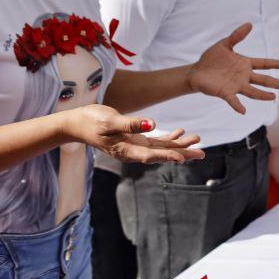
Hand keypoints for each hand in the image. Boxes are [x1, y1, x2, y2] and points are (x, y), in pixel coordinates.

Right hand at [63, 105, 204, 163]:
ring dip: (179, 145)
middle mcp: (132, 151)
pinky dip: (167, 138)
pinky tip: (180, 133)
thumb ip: (130, 123)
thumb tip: (151, 124)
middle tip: (201, 153)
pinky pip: (155, 141)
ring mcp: (134, 146)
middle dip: (181, 153)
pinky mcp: (135, 139)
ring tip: (197, 140)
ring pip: (161, 148)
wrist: (77, 123)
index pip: (150, 155)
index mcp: (125, 150)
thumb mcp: (109, 121)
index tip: (182, 158)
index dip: (166, 156)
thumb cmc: (90, 121)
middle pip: (161, 154)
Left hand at [187, 23, 278, 113]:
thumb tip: (250, 24)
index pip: (264, 63)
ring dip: (262, 95)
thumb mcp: (224, 44)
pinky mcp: (225, 93)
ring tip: (273, 97)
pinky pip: (233, 100)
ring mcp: (236, 85)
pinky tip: (243, 110)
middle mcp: (244, 76)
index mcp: (245, 64)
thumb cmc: (211, 59)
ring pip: (253, 91)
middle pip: (264, 80)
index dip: (276, 64)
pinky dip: (237, 105)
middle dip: (277, 83)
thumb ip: (237, 36)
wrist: (197, 71)